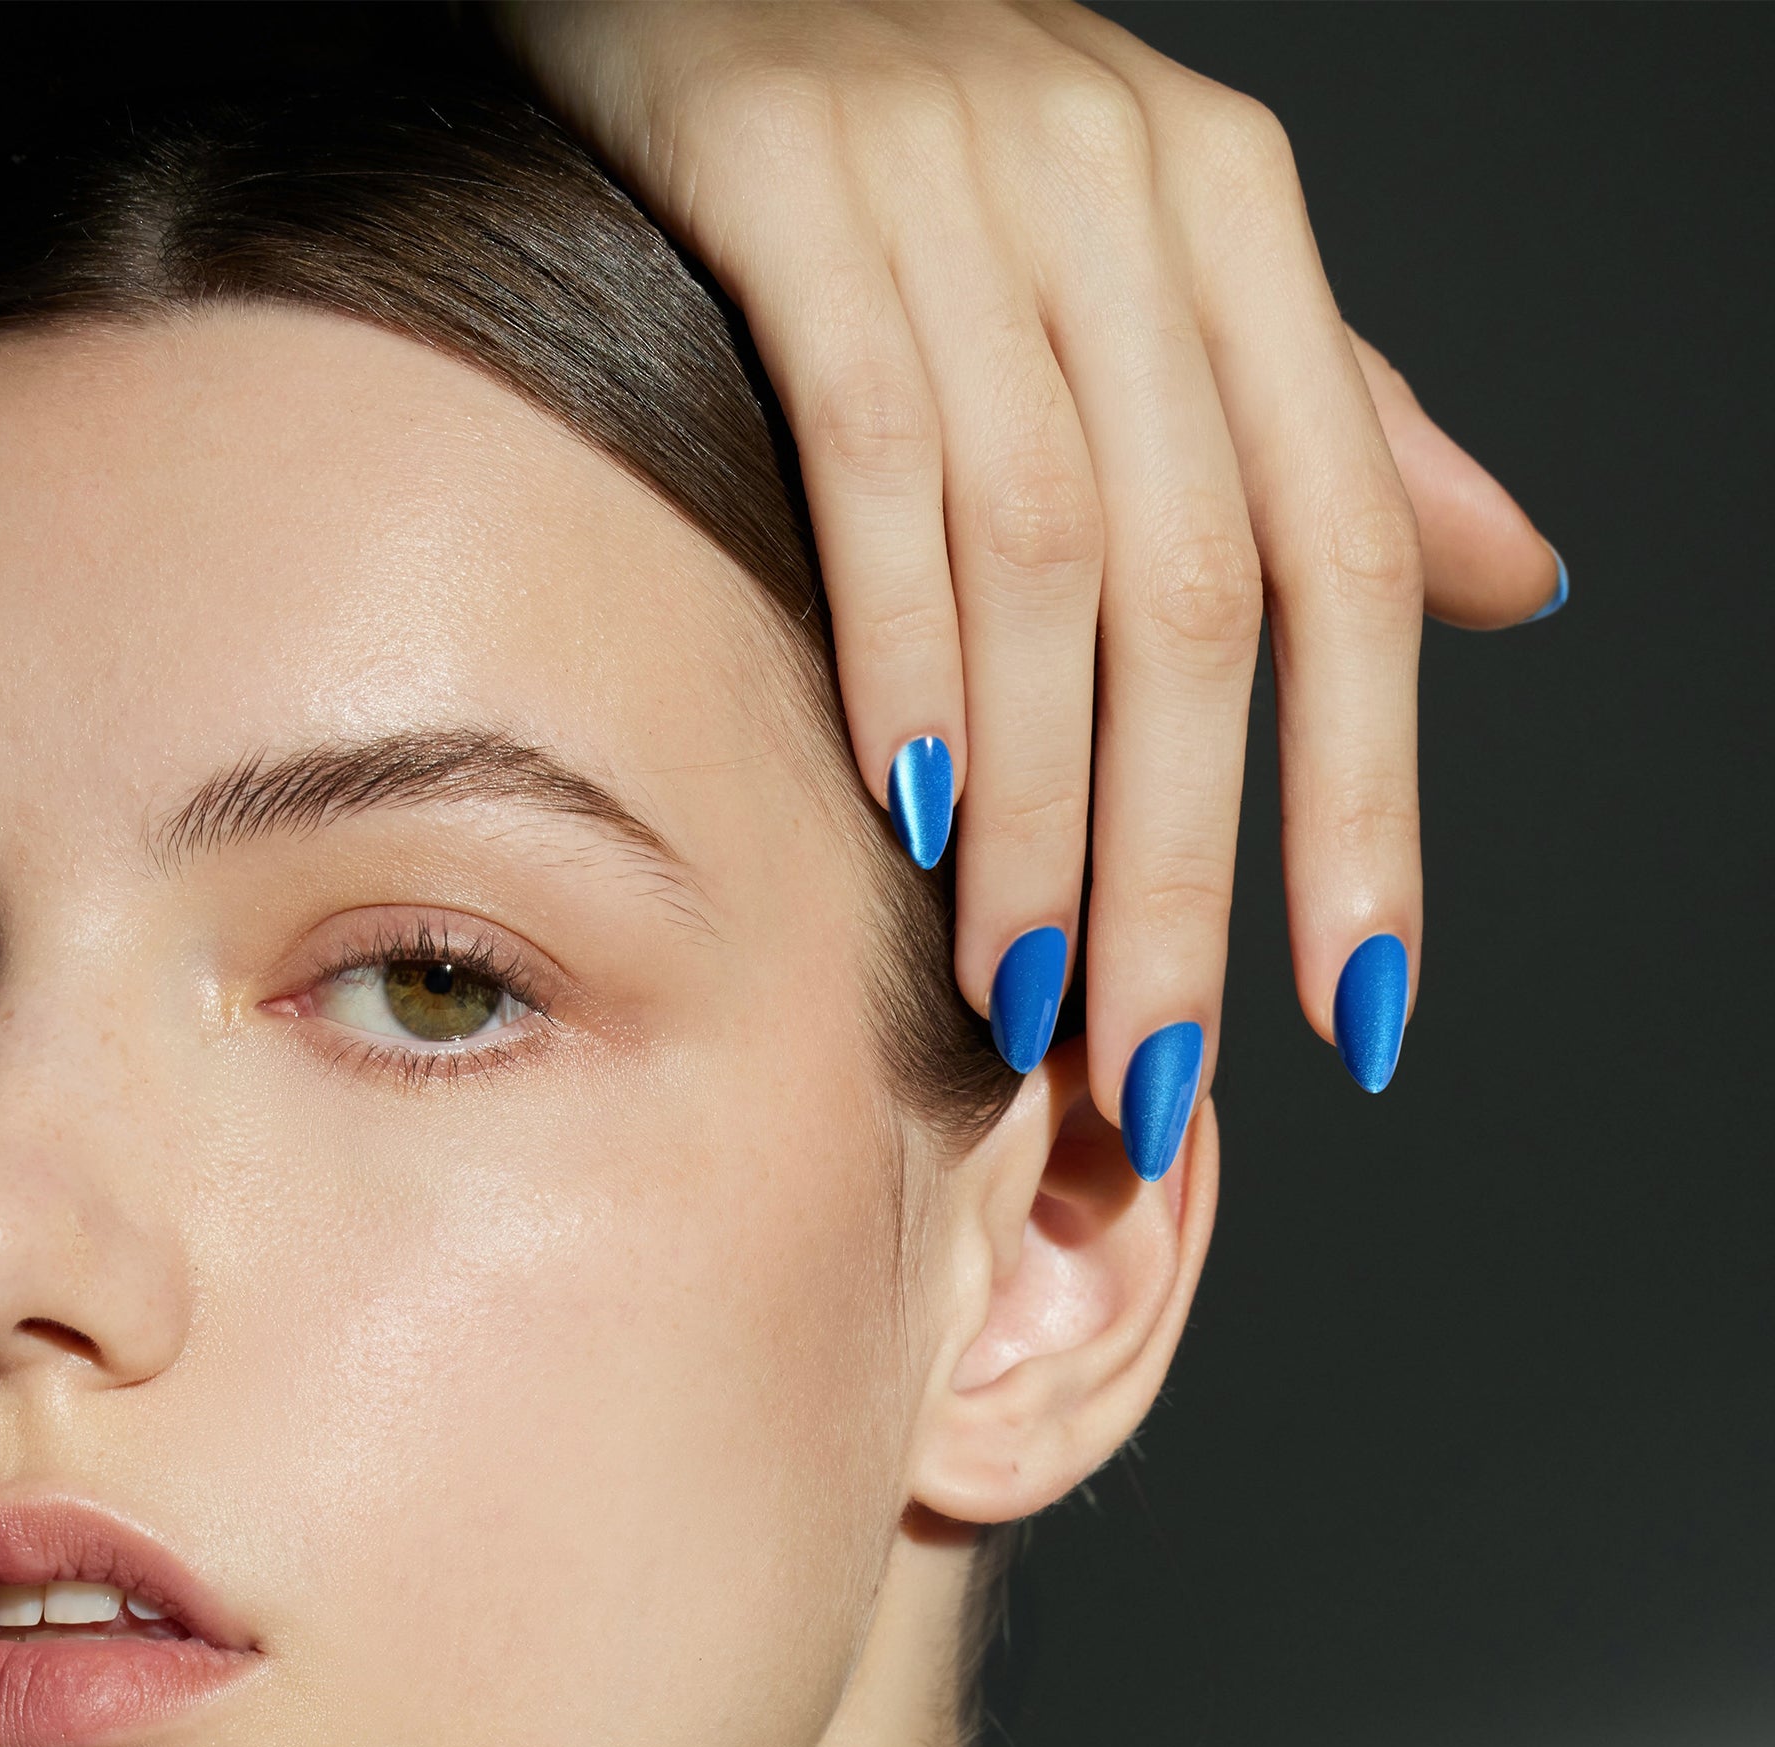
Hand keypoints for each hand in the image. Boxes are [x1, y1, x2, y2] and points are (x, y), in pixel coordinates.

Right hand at [497, 0, 1563, 1152]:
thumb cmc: (944, 127)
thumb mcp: (1173, 255)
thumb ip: (1337, 426)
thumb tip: (1518, 586)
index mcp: (1239, 223)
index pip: (1347, 554)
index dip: (1364, 798)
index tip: (1356, 1003)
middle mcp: (1125, 195)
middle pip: (1198, 594)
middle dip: (1184, 865)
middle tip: (1150, 1063)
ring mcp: (956, 178)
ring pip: (1040, 553)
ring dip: (1039, 806)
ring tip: (1022, 989)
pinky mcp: (784, 175)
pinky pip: (870, 447)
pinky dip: (895, 638)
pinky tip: (906, 802)